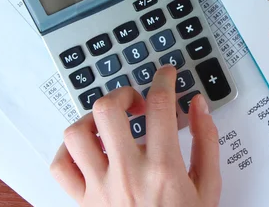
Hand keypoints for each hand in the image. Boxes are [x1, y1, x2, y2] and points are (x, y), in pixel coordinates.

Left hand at [50, 66, 220, 206]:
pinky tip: (89, 149)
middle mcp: (127, 173)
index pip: (159, 104)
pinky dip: (69, 150)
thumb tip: (198, 106)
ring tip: (110, 122)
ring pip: (77, 133)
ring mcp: (100, 187)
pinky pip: (60, 166)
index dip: (163, 79)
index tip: (166, 73)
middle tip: (137, 100)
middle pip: (109, 109)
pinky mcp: (83, 201)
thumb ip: (206, 141)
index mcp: (163, 167)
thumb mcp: (209, 186)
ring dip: (93, 118)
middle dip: (124, 92)